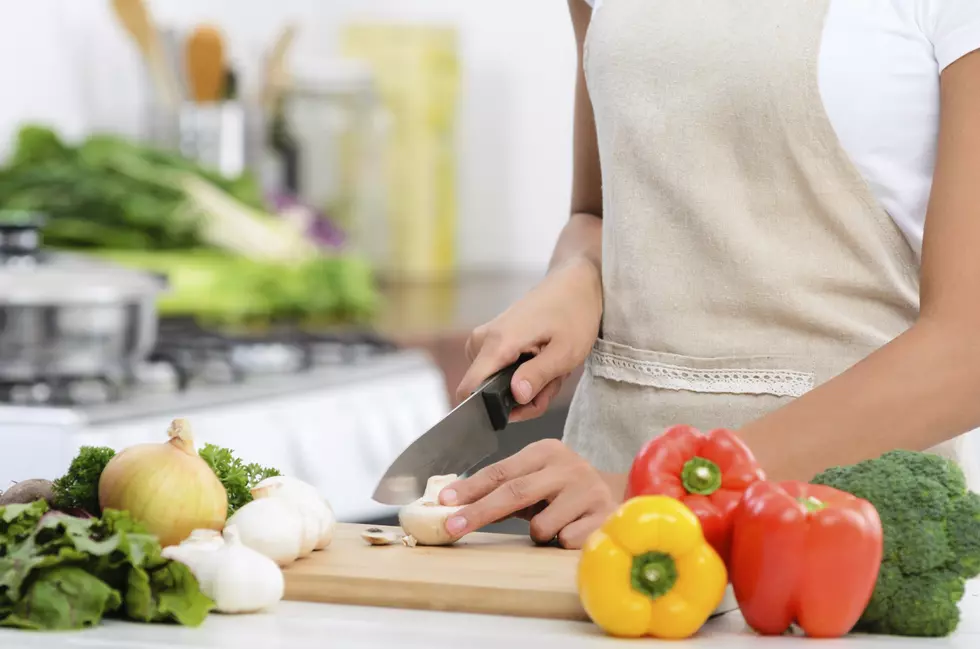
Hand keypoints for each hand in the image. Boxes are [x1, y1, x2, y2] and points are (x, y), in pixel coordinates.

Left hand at [437, 439, 624, 548]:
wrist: (617, 496)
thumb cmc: (565, 492)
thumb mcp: (537, 482)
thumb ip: (504, 490)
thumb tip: (457, 506)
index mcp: (545, 452)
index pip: (500, 471)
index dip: (470, 487)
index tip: (444, 502)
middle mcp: (567, 466)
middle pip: (514, 492)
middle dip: (479, 512)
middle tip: (453, 527)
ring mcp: (587, 490)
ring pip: (541, 525)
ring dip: (538, 533)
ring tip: (553, 525)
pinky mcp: (603, 516)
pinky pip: (564, 540)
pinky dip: (561, 542)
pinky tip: (574, 530)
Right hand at [457, 257, 601, 421]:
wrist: (574, 282)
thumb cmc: (574, 312)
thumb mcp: (566, 351)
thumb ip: (539, 375)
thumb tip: (516, 396)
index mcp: (497, 343)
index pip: (469, 390)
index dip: (491, 410)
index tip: (523, 408)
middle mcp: (482, 341)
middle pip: (488, 392)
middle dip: (524, 398)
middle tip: (553, 382)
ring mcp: (485, 340)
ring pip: (498, 385)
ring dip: (530, 387)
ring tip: (554, 367)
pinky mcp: (493, 341)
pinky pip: (502, 372)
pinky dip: (527, 375)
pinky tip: (546, 362)